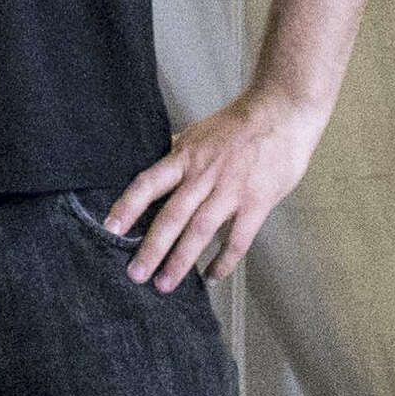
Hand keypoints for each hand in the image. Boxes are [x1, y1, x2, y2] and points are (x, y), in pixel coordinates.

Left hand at [107, 85, 332, 291]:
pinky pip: (237, 240)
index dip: (128, 205)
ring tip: (165, 284)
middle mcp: (204, 175)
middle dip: (152, 248)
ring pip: (200, 231)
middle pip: (172, 216)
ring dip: (181, 261)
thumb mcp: (200, 133)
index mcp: (186, 157)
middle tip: (136, 274)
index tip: (111, 228)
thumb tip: (155, 168)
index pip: (149, 183)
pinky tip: (212, 277)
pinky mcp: (257, 203)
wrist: (283, 111)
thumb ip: (179, 155)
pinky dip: (223, 262)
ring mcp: (231, 190)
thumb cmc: (240, 123)